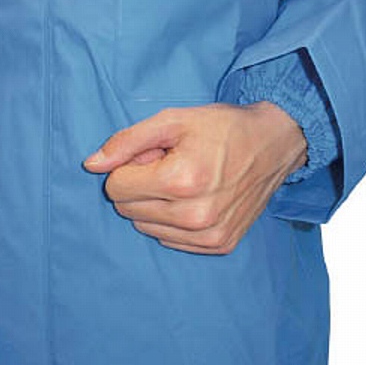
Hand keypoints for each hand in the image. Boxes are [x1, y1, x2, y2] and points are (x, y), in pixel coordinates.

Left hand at [83, 102, 306, 254]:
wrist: (274, 144)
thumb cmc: (224, 128)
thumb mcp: (174, 120)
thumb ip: (127, 141)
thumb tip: (91, 165)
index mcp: (181, 181)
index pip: (116, 187)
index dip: (130, 166)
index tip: (156, 155)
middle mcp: (195, 216)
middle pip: (128, 210)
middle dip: (141, 185)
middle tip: (171, 166)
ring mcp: (210, 235)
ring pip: (146, 227)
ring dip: (156, 205)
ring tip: (186, 182)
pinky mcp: (220, 244)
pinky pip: (170, 240)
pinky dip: (174, 221)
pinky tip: (197, 199)